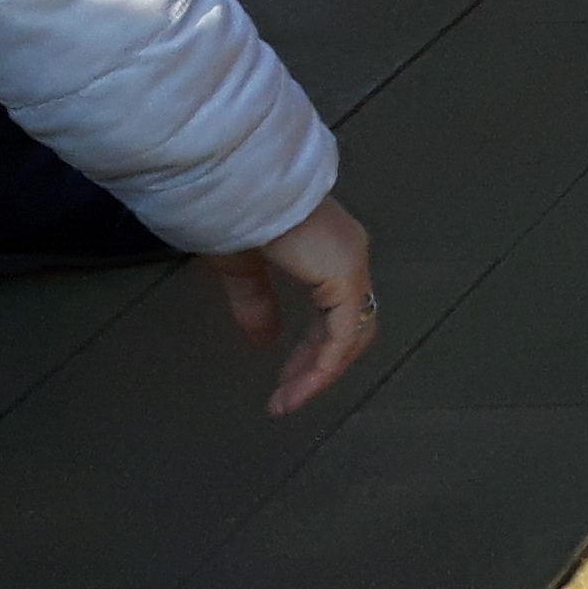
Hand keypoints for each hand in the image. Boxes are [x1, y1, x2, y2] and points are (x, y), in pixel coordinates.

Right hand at [206, 193, 377, 415]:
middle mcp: (349, 257)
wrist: (240, 188)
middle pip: (349, 328)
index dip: (315, 350)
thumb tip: (263, 341)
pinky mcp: (344, 275)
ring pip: (351, 334)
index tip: (286, 379)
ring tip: (288, 401)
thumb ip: (256, 303)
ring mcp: (351, 266)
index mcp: (329, 253)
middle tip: (287, 397)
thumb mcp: (242, 268)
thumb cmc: (236, 216)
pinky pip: (343, 332)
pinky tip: (301, 387)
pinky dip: (324, 365)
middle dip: (318, 367)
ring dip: (320, 373)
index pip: (337, 313)